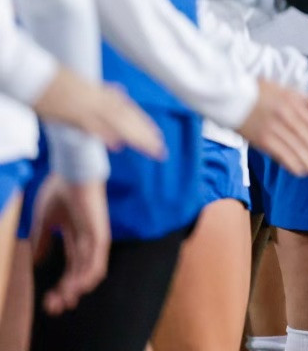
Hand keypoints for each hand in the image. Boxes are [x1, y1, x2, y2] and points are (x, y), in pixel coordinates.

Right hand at [30, 177, 108, 315]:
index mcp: (76, 235)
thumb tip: (36, 261)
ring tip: (64, 300)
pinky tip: (79, 287)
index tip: (49, 301)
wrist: (70, 171)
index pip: (72, 266)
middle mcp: (88, 238)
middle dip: (67, 291)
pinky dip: (89, 274)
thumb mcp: (45, 220)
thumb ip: (42, 239)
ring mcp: (95, 236)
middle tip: (55, 308)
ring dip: (77, 287)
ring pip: (90, 269)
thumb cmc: (60, 189)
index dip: (62, 284)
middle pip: (80, 272)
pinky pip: (98, 258)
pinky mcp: (99, 232)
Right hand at [31, 70, 163, 157]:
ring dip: (135, 137)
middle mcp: (98, 100)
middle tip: (161, 150)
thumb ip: (103, 91)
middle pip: (127, 118)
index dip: (143, 123)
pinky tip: (118, 146)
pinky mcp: (71, 113)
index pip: (127, 110)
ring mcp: (86, 106)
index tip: (157, 135)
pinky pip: (91, 125)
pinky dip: (105, 135)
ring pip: (116, 122)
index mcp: (101, 94)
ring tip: (152, 149)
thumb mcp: (83, 84)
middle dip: (145, 135)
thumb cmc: (55, 79)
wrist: (34, 73)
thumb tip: (119, 91)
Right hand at [236, 79, 307, 178]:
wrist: (228, 97)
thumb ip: (298, 96)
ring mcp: (274, 127)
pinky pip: (281, 154)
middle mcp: (286, 114)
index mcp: (292, 102)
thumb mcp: (279, 88)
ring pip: (296, 148)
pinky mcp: (262, 139)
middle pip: (307, 137)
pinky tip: (300, 171)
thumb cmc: (253, 92)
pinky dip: (292, 163)